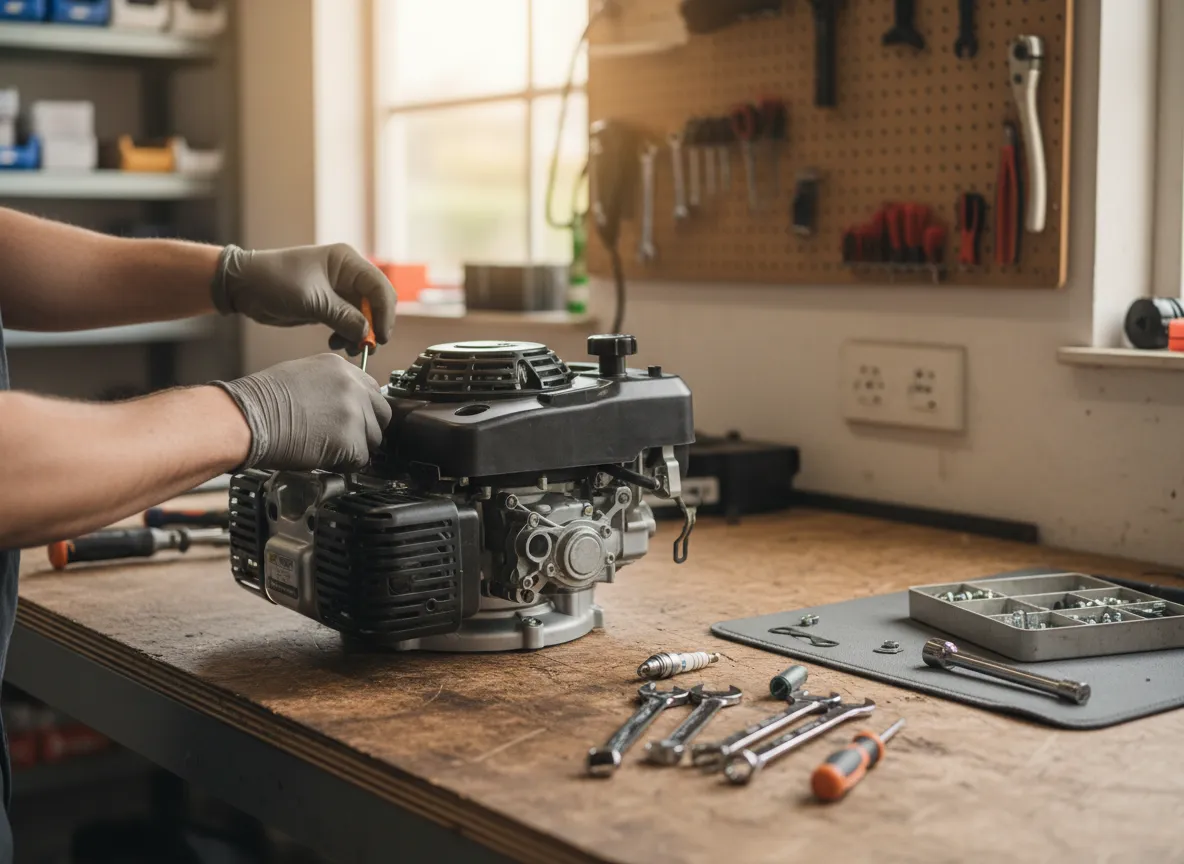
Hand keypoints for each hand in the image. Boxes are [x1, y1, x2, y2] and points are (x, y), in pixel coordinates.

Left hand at [211, 243, 395, 352]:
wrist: (244, 286)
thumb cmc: (274, 280)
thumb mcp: (312, 301)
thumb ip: (344, 317)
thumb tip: (366, 334)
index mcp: (347, 262)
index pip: (379, 287)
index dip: (384, 313)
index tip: (380, 336)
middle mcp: (346, 275)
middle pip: (374, 303)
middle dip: (373, 327)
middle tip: (366, 347)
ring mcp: (338, 291)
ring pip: (363, 316)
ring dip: (359, 334)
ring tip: (348, 348)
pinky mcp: (328, 306)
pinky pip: (348, 323)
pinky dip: (347, 335)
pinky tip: (335, 342)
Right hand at [212, 354, 392, 470]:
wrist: (246, 419)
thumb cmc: (260, 402)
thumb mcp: (302, 376)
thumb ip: (331, 387)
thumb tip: (342, 406)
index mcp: (341, 367)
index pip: (372, 392)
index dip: (363, 412)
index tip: (352, 422)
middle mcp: (353, 386)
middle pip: (381, 415)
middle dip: (365, 430)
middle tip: (342, 440)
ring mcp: (354, 413)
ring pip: (373, 440)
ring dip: (355, 449)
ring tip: (326, 448)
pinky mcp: (351, 440)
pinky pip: (360, 461)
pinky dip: (344, 466)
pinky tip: (322, 458)